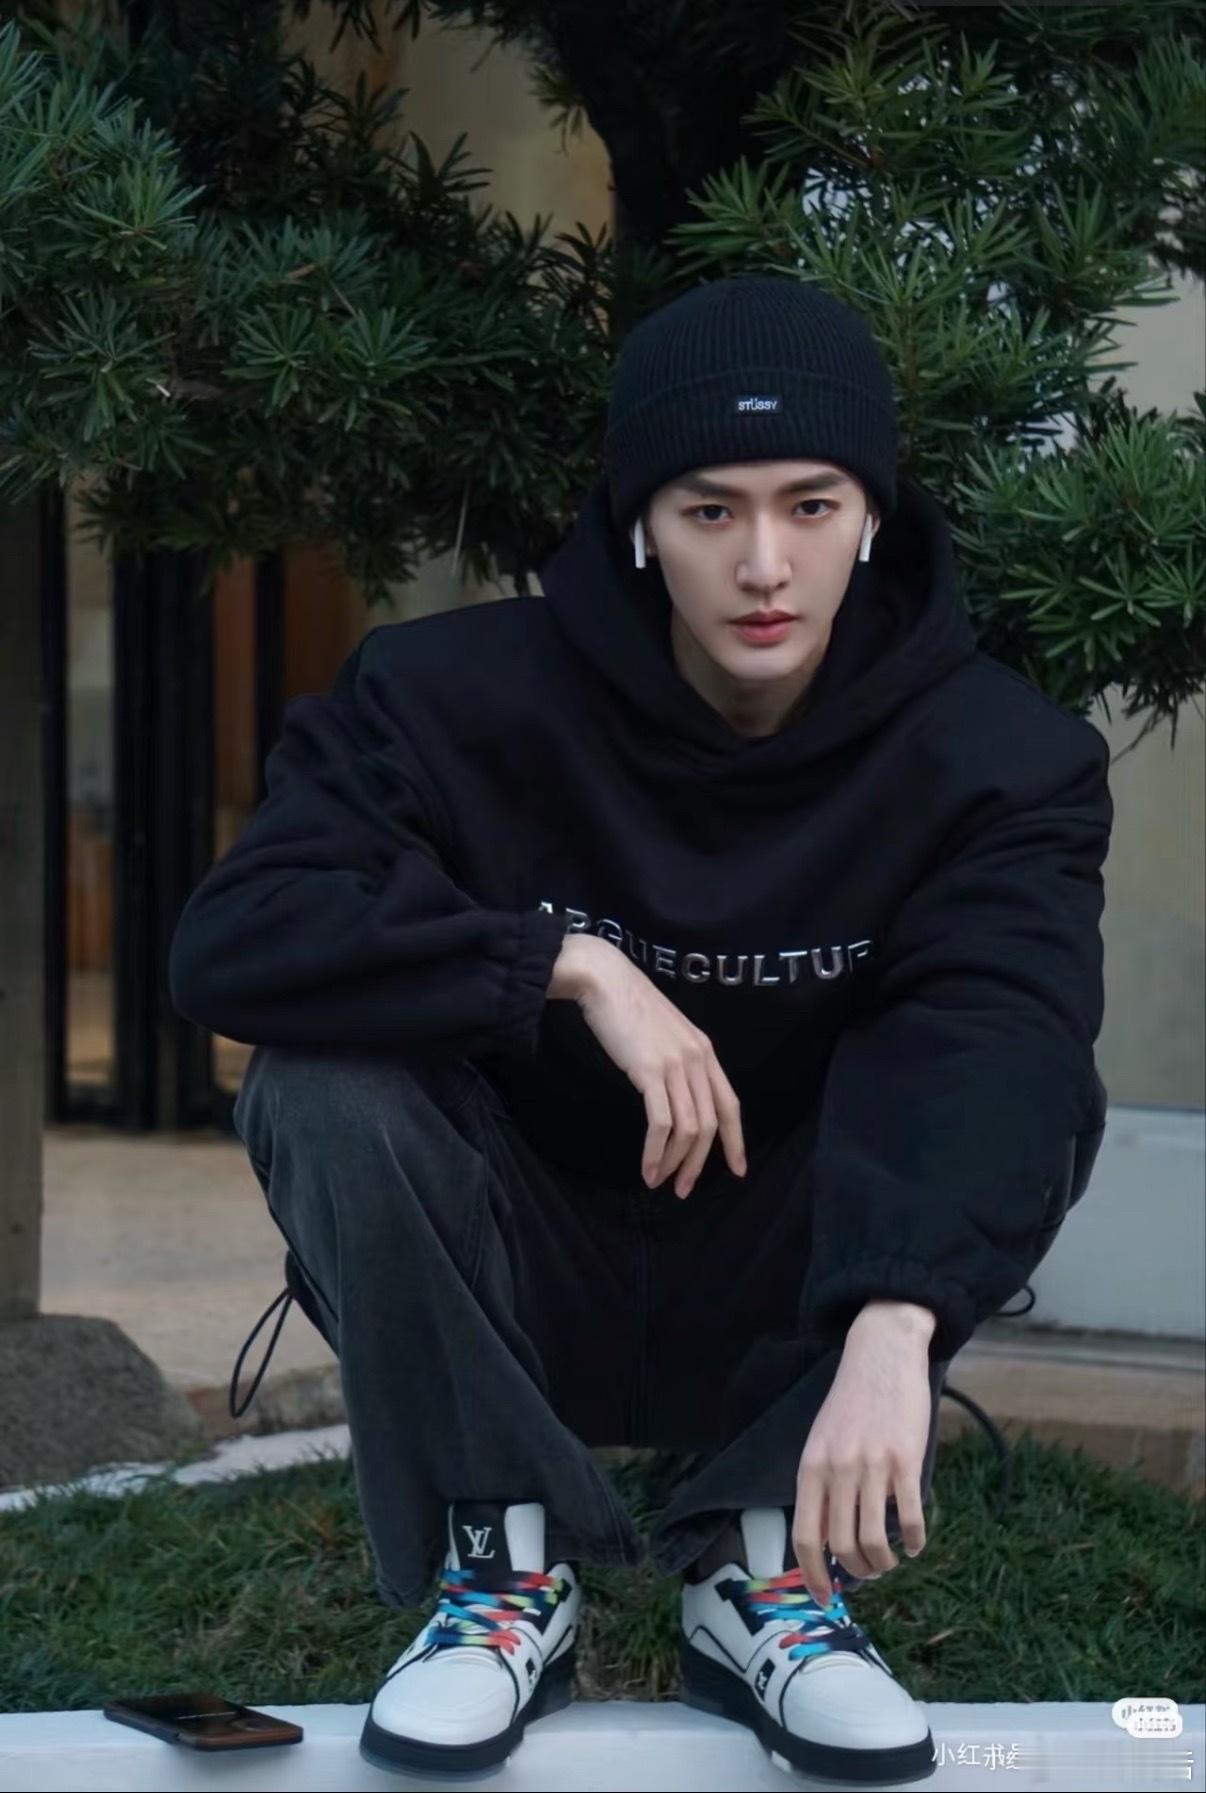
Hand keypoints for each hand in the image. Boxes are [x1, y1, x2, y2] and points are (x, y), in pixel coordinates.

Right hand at [565, 935, 746, 1196]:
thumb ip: (677, 1060)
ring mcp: (676, 1065)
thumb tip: (675, 1095)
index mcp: (705, 1051)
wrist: (605, 980)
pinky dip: (655, 1152)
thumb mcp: (665, 1033)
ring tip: (659, 1182)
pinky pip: (661, 1123)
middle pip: (709, 1125)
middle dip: (699, 1164)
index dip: (736, 1141)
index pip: (730, 1105)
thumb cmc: (628, 1005)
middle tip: (683, 1189)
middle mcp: (698, 1060)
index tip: (738, 1170)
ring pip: (688, 1129)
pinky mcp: (650, 1071)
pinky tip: (647, 1167)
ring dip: (675, 1163)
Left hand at [792, 1309, 933, 1607]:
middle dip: (856, 1571)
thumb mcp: (821, 1441)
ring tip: (891, 1562)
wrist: (881, 1355)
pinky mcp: (905, 1460)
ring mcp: (872, 1466)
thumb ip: (821, 1484)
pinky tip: (917, 1544)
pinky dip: (915, 1540)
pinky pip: (910, 1517)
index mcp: (811, 1467)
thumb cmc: (851, 1402)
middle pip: (842, 1545)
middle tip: (869, 1572)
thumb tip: (826, 1538)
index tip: (825, 1597)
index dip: (814, 1575)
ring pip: (875, 1539)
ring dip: (884, 1563)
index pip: (805, 1537)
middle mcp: (838, 1470)